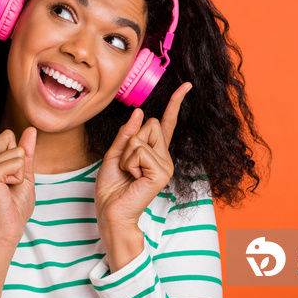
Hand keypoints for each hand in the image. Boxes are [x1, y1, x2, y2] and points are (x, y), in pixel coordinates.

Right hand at [0, 81, 36, 245]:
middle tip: (11, 183)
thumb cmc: (14, 208)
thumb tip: (29, 130)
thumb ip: (27, 154)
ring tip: (9, 188)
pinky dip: (19, 176)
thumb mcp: (26, 177)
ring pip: (16, 149)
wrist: (6, 231)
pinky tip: (7, 190)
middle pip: (10, 135)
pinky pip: (17, 161)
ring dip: (21, 170)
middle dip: (21, 158)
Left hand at [95, 83, 191, 268]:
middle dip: (131, 140)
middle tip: (127, 164)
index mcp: (154, 152)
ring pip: (142, 136)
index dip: (176, 103)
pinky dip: (129, 162)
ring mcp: (165, 165)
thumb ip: (127, 134)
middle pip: (151, 123)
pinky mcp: (162, 172)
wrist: (110, 211)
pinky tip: (133, 178)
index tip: (187, 86)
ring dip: (127, 154)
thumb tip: (140, 112)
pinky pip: (140, 151)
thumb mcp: (115, 154)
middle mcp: (164, 157)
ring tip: (129, 173)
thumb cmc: (112, 188)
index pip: (166, 123)